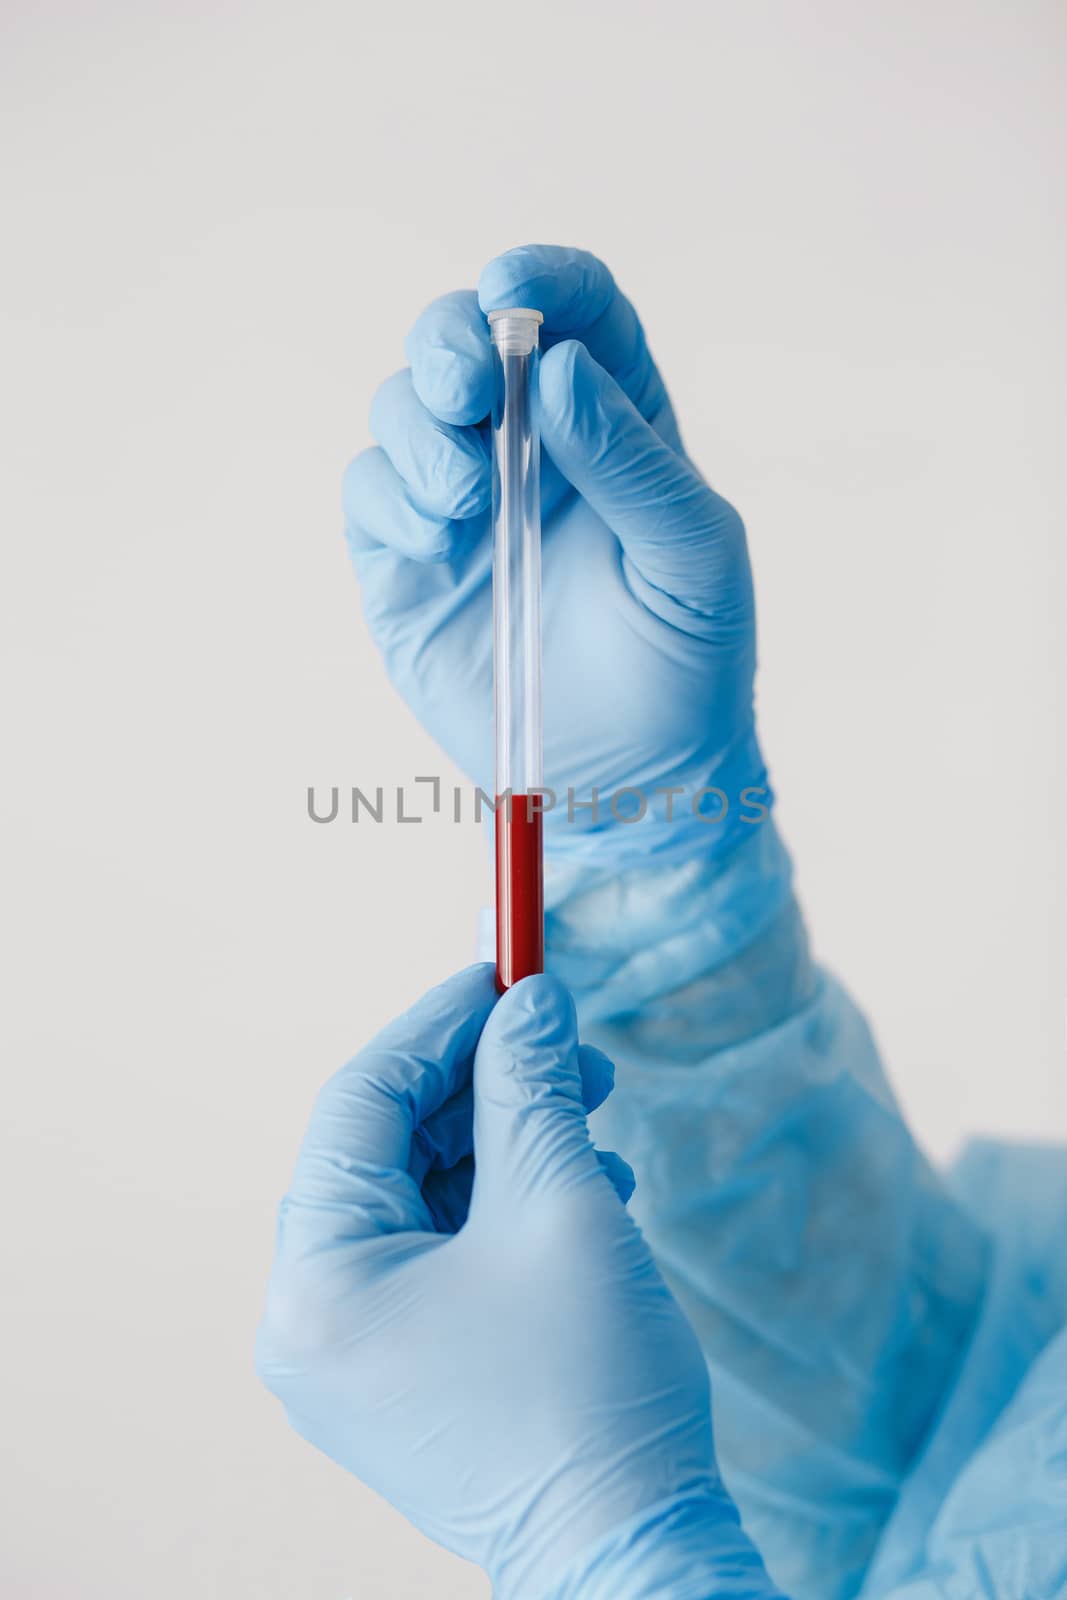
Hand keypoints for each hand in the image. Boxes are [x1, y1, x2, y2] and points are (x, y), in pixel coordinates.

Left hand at [255, 967, 757, 1597]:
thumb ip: (530, 1089)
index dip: (438, 1025)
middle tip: (562, 1037)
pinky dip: (501, 1205)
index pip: (361, 1105)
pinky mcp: (401, 1374)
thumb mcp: (561, 1208)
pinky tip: (580, 1181)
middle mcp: (311, 1321)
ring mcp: (351, 1356)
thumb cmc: (591, 1393)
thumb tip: (528, 999)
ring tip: (589, 1110)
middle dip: (482, 1083)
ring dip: (502, 1140)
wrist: (631, 1559)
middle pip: (388, 1149)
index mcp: (318, 1282)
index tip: (505, 971)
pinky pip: (437, 1255)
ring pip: (420, 1198)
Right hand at [343, 245, 767, 870]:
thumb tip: (558, 370)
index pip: (573, 312)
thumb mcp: (693, 558)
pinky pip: (368, 491)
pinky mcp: (404, 561)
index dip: (541, 281)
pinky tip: (440, 539)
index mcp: (612, 422)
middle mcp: (526, 445)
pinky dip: (392, 495)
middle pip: (462, 337)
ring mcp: (459, 501)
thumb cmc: (685, 664)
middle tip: (467, 385)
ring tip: (468, 499)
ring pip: (401, 405)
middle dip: (448, 339)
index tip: (514, 291)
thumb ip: (634, 463)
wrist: (630, 781)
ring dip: (421, 430)